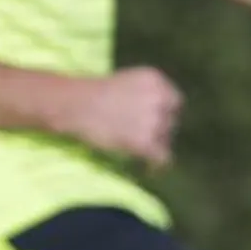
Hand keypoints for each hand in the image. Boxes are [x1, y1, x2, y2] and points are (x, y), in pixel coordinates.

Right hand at [64, 67, 183, 167]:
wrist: (76, 104)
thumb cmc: (92, 93)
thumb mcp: (127, 81)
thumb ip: (146, 93)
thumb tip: (156, 111)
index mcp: (156, 80)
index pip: (174, 101)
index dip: (166, 112)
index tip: (157, 121)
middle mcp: (161, 98)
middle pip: (171, 120)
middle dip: (161, 129)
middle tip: (145, 138)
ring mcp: (155, 120)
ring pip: (166, 138)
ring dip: (156, 145)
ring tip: (140, 151)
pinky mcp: (145, 141)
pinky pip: (162, 157)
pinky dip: (157, 164)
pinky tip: (149, 168)